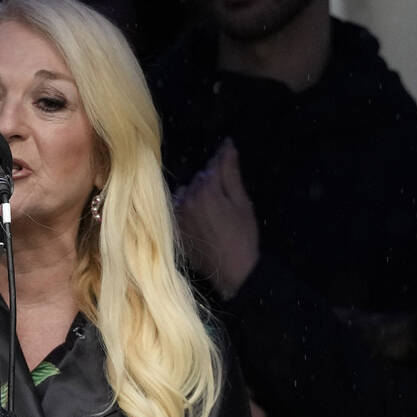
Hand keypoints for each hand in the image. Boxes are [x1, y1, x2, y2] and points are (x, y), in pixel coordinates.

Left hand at [175, 140, 259, 298]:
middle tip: (225, 192)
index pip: (213, 166)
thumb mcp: (242, 203)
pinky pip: (177, 208)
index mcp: (206, 190)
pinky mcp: (173, 228)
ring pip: (186, 192)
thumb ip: (231, 174)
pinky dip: (186, 207)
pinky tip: (200, 217)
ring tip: (213, 208)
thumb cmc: (243, 237)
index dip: (222, 157)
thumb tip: (228, 148)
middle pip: (198, 179)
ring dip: (197, 193)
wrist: (234, 271)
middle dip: (211, 179)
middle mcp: (186, 199)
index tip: (227, 145)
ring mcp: (177, 214)